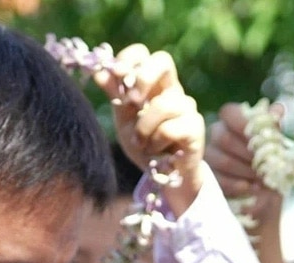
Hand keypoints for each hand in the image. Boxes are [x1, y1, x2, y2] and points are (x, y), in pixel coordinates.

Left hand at [93, 43, 204, 210]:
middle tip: (131, 102)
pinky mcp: (195, 128)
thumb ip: (115, 96)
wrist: (162, 176)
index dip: (129, 59)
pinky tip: (155, 153)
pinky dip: (156, 142)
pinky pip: (170, 129)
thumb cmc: (144, 144)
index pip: (144, 55)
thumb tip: (98, 72)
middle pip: (163, 60)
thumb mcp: (124, 120)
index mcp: (153, 84)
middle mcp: (172, 90)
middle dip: (143, 78)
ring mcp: (187, 107)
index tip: (116, 75)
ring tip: (140, 143)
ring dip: (144, 127)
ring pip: (163, 104)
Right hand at [209, 103, 282, 226]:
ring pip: (221, 160)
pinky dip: (237, 185)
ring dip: (244, 170)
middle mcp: (218, 134)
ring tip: (261, 179)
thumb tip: (277, 110)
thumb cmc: (272, 164)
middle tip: (265, 165)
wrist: (266, 196)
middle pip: (224, 138)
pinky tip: (250, 188)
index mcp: (234, 120)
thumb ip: (274, 128)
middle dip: (247, 153)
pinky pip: (218, 179)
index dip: (243, 122)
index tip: (260, 137)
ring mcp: (210, 156)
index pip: (229, 112)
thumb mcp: (278, 146)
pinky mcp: (207, 178)